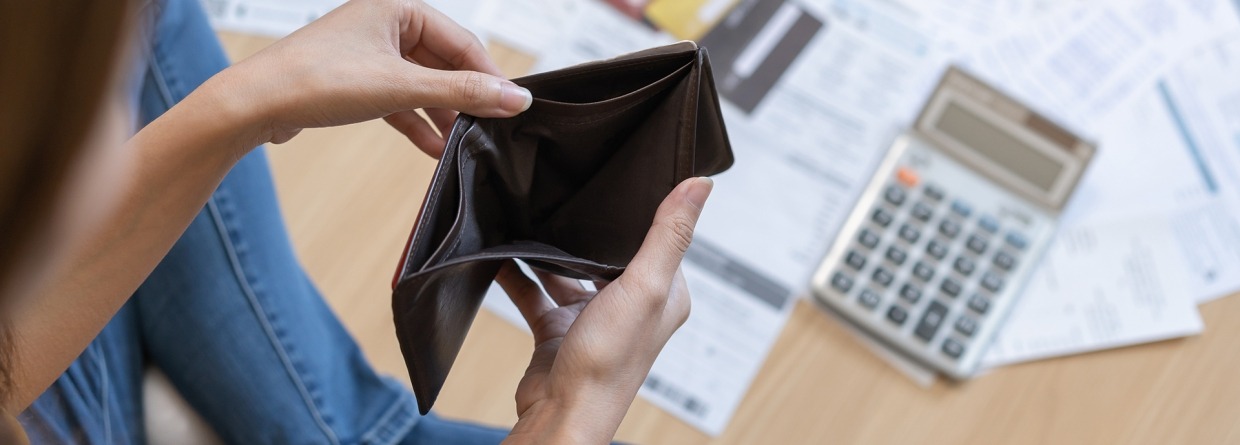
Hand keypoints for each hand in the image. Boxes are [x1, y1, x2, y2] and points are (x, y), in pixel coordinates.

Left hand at [210, 0, 531, 155]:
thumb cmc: (314, 79)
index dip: (489, 77)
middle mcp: (384, 24)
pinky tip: (434, 148)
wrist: (255, 105)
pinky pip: (400, 101)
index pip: (462, 42)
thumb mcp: (401, 87)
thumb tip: (512, 98)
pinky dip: (417, 122)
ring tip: (463, 143)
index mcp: (397, 7)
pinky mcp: (356, 82)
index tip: (511, 106)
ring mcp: (369, 54)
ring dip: (441, 115)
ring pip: (422, 85)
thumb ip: (462, 94)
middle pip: (444, 64)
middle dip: (464, 99)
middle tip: (488, 128)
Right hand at [496, 177, 713, 443]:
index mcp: (664, 296)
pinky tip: (500, 254)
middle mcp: (632, 307)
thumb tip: (700, 183)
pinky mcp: (558, 331)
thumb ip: (668, 234)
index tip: (619, 179)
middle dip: (587, 228)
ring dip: (548, 251)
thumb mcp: (645, 286)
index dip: (639, 212)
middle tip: (564, 191)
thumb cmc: (608, 362)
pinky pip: (536, 294)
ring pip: (569, 272)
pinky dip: (519, 275)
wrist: (561, 414)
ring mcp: (592, 320)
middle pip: (609, 254)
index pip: (658, 240)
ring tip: (526, 216)